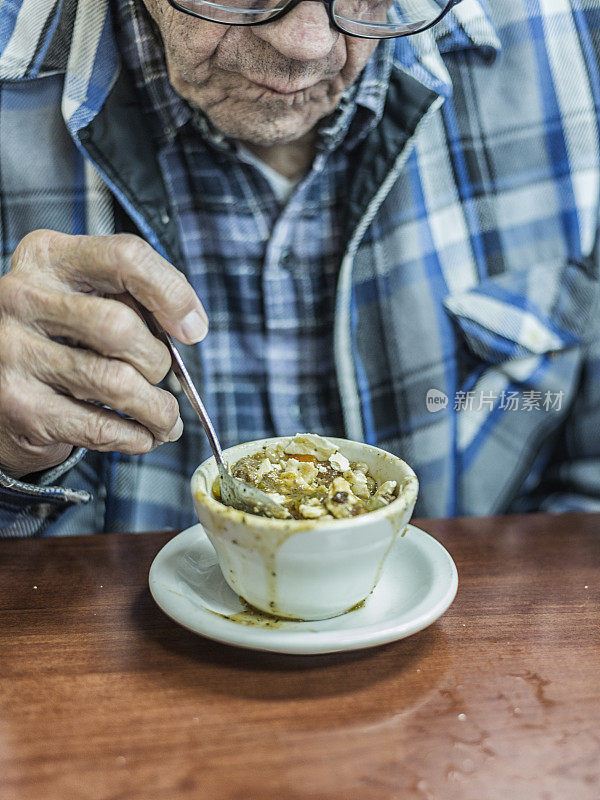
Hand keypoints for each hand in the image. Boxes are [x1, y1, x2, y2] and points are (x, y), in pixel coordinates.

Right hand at [0, 230, 208, 478]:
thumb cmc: (62, 334)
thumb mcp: (87, 296)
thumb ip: (134, 297)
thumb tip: (189, 327)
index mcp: (48, 257)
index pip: (125, 257)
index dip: (172, 294)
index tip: (193, 329)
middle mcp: (22, 298)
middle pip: (121, 327)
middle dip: (158, 361)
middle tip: (165, 377)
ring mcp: (14, 353)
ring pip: (116, 382)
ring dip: (158, 409)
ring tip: (167, 418)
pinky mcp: (19, 406)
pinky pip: (99, 426)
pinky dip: (135, 437)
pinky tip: (145, 436)